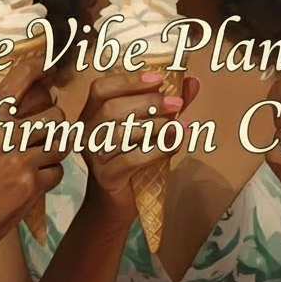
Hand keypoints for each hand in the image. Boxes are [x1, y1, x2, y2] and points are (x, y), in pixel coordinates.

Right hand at [0, 56, 64, 272]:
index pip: (19, 80)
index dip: (38, 69)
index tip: (46, 69)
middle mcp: (4, 133)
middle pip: (55, 113)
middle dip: (55, 124)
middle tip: (46, 133)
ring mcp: (20, 159)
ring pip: (61, 143)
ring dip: (55, 151)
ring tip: (40, 158)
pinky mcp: (31, 185)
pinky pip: (58, 171)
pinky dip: (50, 176)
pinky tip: (33, 182)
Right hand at [78, 69, 199, 220]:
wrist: (114, 203)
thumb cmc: (130, 159)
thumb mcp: (148, 129)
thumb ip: (166, 106)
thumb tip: (192, 83)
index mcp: (92, 113)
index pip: (102, 88)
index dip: (128, 80)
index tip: (159, 78)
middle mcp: (88, 132)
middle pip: (112, 109)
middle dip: (147, 103)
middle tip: (176, 103)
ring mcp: (94, 156)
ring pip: (121, 134)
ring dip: (155, 126)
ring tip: (180, 125)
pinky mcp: (106, 177)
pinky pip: (131, 160)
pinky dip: (157, 150)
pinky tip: (176, 143)